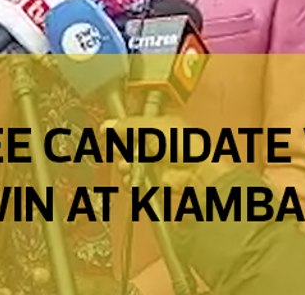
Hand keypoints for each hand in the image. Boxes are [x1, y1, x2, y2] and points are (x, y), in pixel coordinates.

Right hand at [102, 115, 234, 190]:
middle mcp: (155, 144)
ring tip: (127, 165)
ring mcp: (154, 162)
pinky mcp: (153, 179)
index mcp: (158, 126)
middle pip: (128, 145)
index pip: (132, 125)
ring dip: (124, 165)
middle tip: (120, 149)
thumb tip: (108, 124)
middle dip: (120, 148)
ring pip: (129, 164)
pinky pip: (134, 180)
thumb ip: (129, 125)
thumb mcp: (153, 127)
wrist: (196, 171)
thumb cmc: (186, 145)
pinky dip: (129, 181)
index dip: (121, 129)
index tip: (110, 132)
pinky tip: (131, 177)